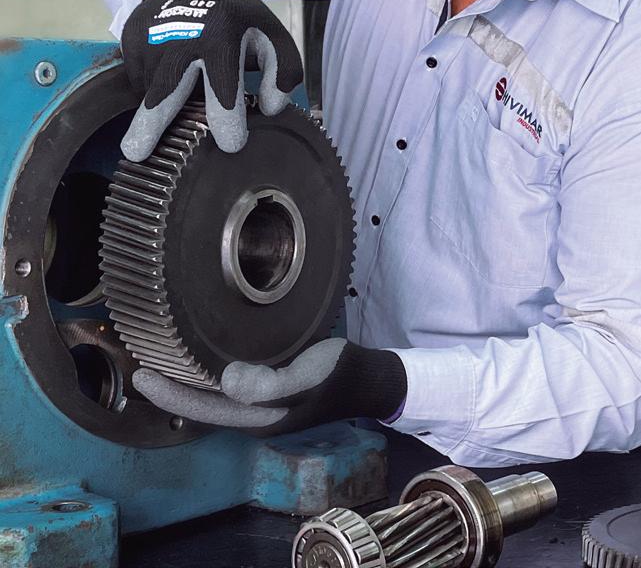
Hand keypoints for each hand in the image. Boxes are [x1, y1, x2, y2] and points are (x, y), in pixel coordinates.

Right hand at [120, 0, 302, 161]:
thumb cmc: (241, 22)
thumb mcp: (274, 37)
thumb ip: (285, 71)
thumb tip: (271, 107)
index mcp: (221, 32)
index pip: (223, 85)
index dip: (227, 119)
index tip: (231, 145)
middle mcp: (180, 32)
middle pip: (165, 87)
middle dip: (150, 123)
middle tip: (135, 154)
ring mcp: (149, 32)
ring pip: (150, 90)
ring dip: (162, 109)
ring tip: (177, 106)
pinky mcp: (130, 35)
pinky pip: (138, 79)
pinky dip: (152, 90)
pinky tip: (170, 79)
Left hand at [132, 338, 407, 434]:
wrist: (370, 377)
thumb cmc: (340, 374)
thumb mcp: (309, 376)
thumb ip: (271, 384)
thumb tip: (226, 382)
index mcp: (259, 417)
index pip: (203, 409)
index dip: (169, 395)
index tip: (141, 375)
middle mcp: (253, 414)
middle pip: (201, 403)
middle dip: (170, 385)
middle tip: (142, 355)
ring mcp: (261, 404)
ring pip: (212, 394)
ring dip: (185, 377)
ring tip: (161, 352)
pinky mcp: (268, 390)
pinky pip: (227, 384)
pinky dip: (206, 370)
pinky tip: (198, 352)